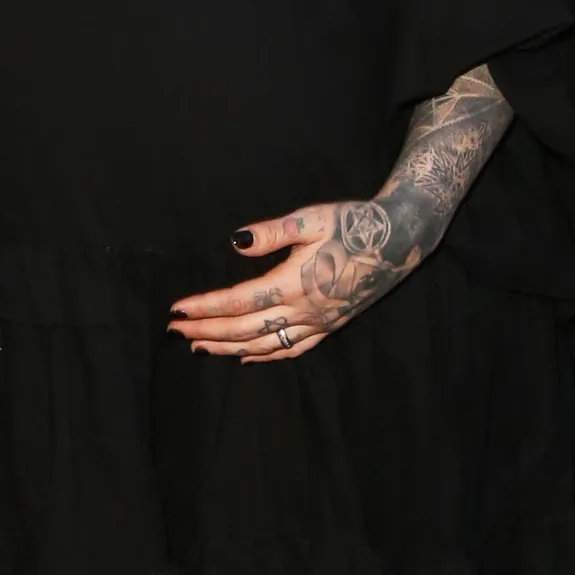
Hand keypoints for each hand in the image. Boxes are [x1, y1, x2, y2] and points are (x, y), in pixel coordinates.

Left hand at [170, 66, 512, 363]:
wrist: (400, 239)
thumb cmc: (353, 222)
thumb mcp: (310, 218)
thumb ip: (271, 232)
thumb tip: (234, 242)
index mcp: (296, 283)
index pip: (239, 303)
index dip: (206, 308)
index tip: (177, 309)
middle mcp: (306, 311)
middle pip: (246, 330)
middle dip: (207, 331)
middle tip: (174, 330)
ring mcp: (320, 323)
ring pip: (265, 345)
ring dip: (228, 348)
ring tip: (198, 347)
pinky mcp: (330, 325)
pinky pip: (291, 349)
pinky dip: (264, 356)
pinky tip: (246, 356)